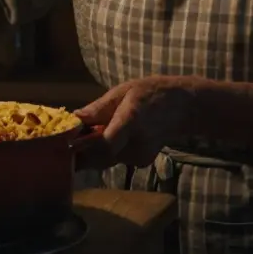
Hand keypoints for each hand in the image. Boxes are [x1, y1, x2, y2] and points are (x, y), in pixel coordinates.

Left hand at [75, 76, 193, 167]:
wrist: (183, 108)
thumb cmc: (151, 93)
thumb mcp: (124, 91)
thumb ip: (99, 107)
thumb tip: (75, 117)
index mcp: (131, 121)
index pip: (106, 144)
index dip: (85, 147)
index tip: (69, 142)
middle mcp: (137, 144)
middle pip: (100, 158)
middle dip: (82, 152)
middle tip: (70, 141)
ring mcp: (141, 156)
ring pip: (105, 160)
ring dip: (93, 151)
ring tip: (92, 133)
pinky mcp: (141, 163)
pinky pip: (115, 160)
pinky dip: (106, 152)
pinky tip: (112, 136)